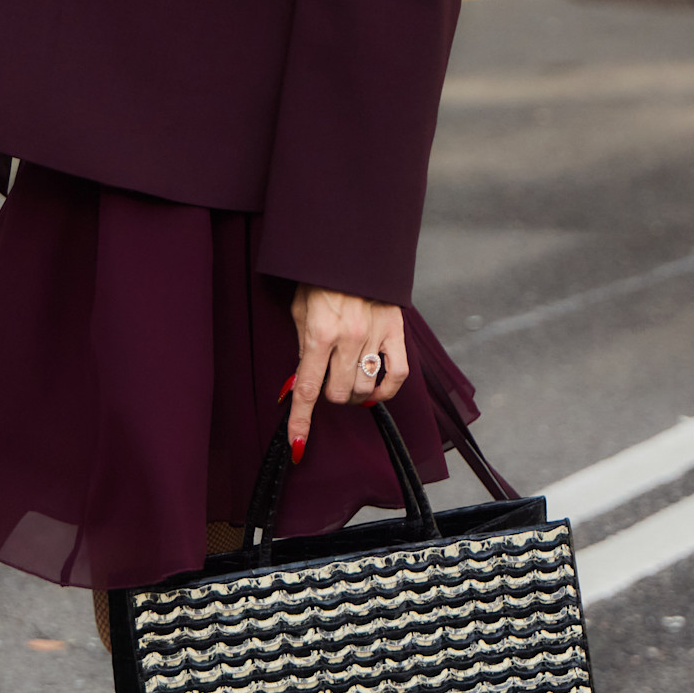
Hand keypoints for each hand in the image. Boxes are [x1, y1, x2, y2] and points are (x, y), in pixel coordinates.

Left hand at [286, 285, 408, 459]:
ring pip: (365, 390)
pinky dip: (385, 390)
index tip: (298, 444)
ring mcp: (375, 336)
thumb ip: (302, 349)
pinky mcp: (396, 332)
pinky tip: (375, 390)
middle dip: (331, 395)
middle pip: (339, 395)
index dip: (301, 420)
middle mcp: (349, 338)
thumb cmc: (320, 278)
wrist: (351, 248)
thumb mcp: (299, 310)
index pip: (307, 389)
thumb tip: (297, 386)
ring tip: (349, 377)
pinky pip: (397, 376)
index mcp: (320, 333)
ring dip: (355, 392)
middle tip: (328, 380)